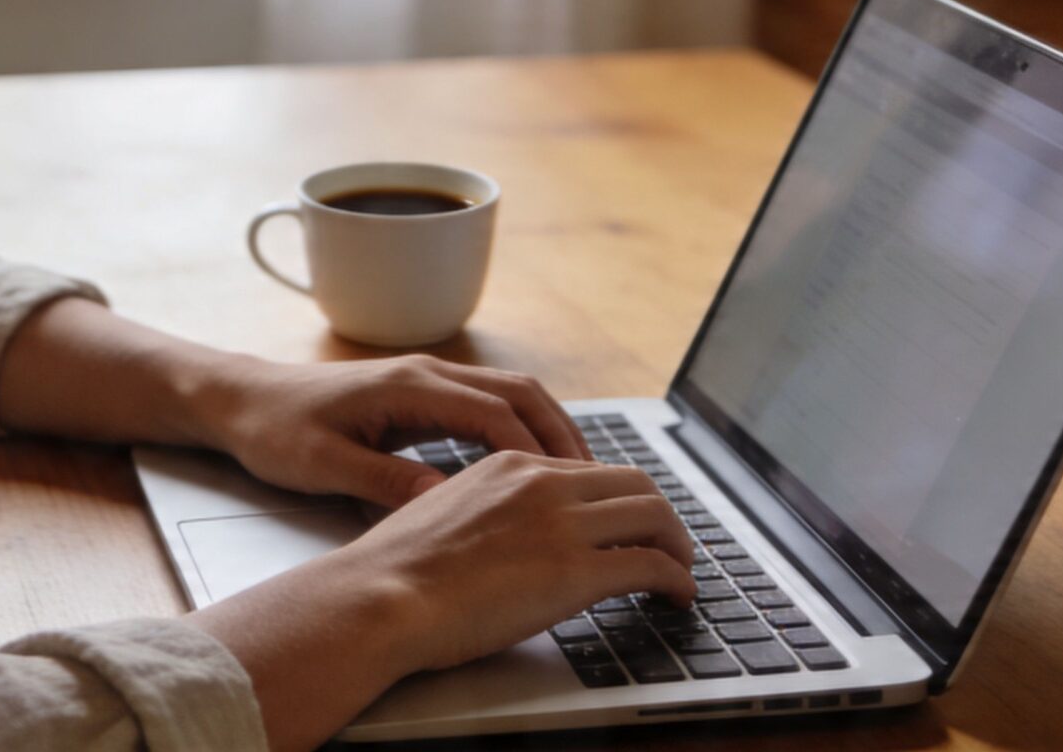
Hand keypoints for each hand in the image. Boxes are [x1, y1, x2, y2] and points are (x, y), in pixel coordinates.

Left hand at [193, 354, 589, 508]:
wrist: (239, 399)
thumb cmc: (274, 431)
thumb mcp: (323, 466)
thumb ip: (383, 482)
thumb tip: (443, 500)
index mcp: (407, 387)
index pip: (495, 415)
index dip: (539, 454)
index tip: (573, 492)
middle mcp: (425, 373)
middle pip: (519, 394)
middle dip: (563, 437)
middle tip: (600, 487)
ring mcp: (424, 379)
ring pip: (509, 395)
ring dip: (547, 432)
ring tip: (581, 482)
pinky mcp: (418, 394)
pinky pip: (487, 405)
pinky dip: (520, 431)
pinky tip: (532, 469)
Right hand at [331, 451, 696, 675]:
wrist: (381, 596)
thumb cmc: (396, 570)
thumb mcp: (443, 513)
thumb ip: (485, 511)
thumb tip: (504, 537)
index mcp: (508, 464)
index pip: (589, 470)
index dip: (620, 499)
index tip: (628, 525)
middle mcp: (541, 483)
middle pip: (635, 484)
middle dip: (661, 517)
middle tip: (669, 548)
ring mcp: (562, 524)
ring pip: (655, 518)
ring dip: (678, 547)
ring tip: (681, 574)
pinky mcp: (576, 571)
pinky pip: (652, 566)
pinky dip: (677, 581)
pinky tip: (676, 598)